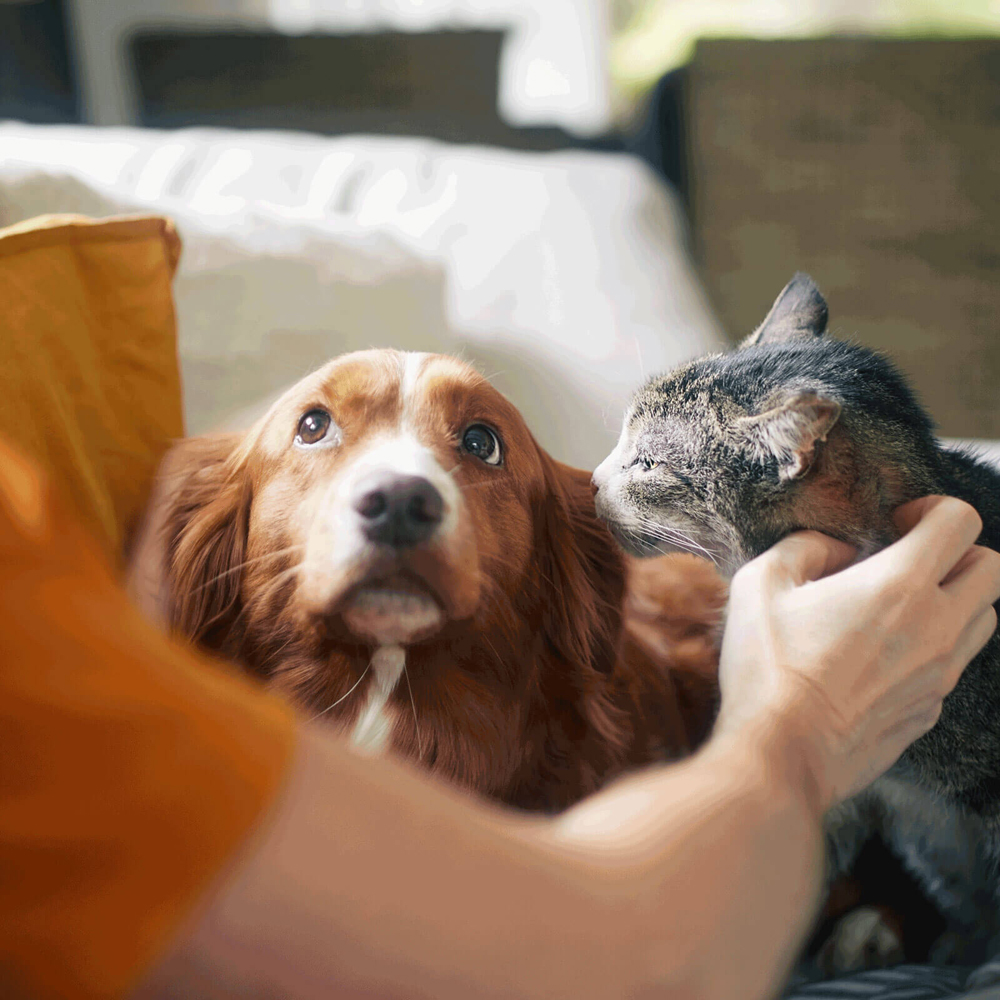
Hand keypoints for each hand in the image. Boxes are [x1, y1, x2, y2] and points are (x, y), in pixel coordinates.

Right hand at [714, 496, 999, 813]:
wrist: (782, 755)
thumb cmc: (768, 669)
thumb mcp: (759, 584)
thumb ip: (803, 548)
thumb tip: (834, 549)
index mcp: (899, 585)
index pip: (959, 521)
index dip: (931, 508)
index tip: (896, 523)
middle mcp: (937, 627)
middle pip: (991, 569)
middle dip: (956, 553)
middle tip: (908, 561)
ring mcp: (941, 675)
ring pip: (984, 619)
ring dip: (954, 601)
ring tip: (899, 608)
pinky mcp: (930, 711)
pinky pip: (953, 665)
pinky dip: (933, 648)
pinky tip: (881, 656)